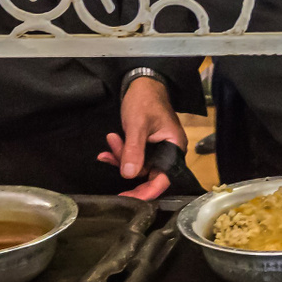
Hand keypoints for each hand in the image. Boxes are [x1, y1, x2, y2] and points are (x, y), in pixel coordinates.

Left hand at [101, 76, 187, 200]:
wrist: (141, 83)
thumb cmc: (145, 100)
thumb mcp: (137, 125)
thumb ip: (134, 150)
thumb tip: (128, 175)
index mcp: (174, 147)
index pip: (163, 178)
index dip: (147, 191)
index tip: (128, 199)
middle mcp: (168, 151)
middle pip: (148, 174)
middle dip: (127, 168)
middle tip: (110, 161)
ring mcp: (156, 149)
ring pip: (137, 165)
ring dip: (121, 157)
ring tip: (111, 140)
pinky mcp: (145, 146)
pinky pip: (132, 157)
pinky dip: (119, 154)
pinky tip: (107, 149)